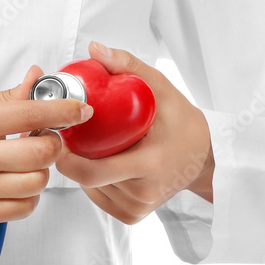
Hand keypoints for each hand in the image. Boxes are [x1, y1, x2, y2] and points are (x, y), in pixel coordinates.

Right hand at [0, 65, 92, 231]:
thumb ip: (5, 97)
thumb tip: (36, 78)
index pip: (31, 115)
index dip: (64, 110)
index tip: (80, 110)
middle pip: (42, 153)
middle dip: (53, 143)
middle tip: (45, 138)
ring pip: (37, 182)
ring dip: (40, 170)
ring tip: (25, 161)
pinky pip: (24, 208)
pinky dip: (29, 195)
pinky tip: (15, 183)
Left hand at [53, 41, 214, 224]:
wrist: (205, 156)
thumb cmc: (181, 121)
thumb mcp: (160, 88)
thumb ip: (128, 66)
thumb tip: (94, 49)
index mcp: (150, 164)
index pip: (93, 172)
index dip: (67, 158)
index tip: (59, 136)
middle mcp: (144, 191)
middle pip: (88, 180)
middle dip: (70, 160)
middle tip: (64, 138)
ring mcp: (139, 206)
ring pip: (91, 190)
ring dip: (82, 170)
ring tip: (88, 147)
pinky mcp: (134, 215)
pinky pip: (100, 199)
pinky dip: (94, 183)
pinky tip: (102, 164)